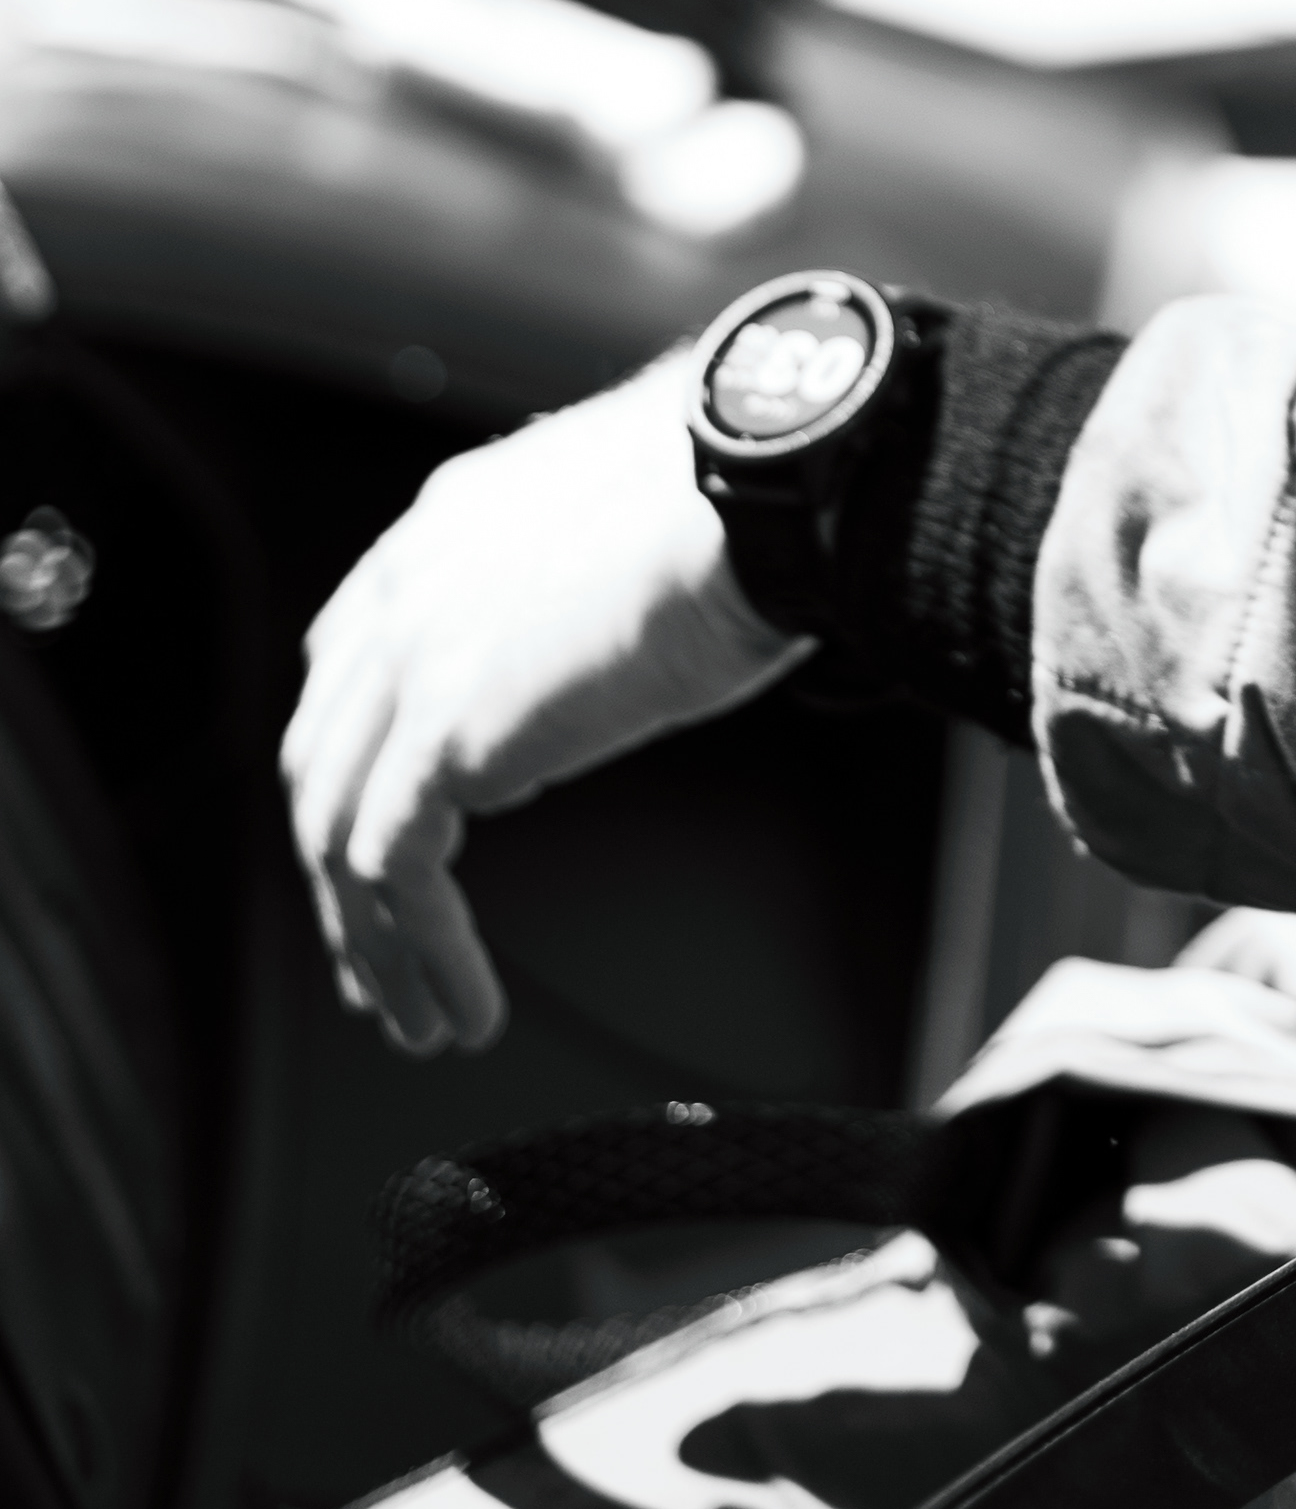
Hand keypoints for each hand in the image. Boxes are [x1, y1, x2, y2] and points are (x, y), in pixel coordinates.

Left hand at [283, 362, 802, 1055]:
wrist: (758, 490)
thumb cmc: (748, 500)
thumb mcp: (636, 530)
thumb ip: (585, 587)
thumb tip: (612, 652)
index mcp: (449, 525)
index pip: (350, 655)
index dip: (355, 759)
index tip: (375, 837)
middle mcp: (408, 582)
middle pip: (324, 753)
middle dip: (337, 871)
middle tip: (370, 958)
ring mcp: (413, 652)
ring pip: (337, 828)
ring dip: (371, 941)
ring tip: (417, 1018)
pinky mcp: (444, 729)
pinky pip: (391, 870)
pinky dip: (418, 953)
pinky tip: (463, 1008)